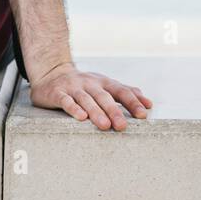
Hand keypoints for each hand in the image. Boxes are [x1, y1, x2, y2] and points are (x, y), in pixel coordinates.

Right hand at [29, 62, 152, 131]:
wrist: (51, 73)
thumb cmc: (84, 84)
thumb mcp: (105, 85)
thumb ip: (125, 93)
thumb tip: (149, 104)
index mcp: (104, 83)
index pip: (121, 91)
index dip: (132, 102)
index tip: (143, 114)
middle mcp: (90, 84)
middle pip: (104, 97)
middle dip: (114, 111)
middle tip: (122, 126)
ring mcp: (73, 88)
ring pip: (86, 100)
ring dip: (96, 112)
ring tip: (105, 125)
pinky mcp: (58, 93)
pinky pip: (66, 101)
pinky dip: (74, 108)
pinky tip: (81, 117)